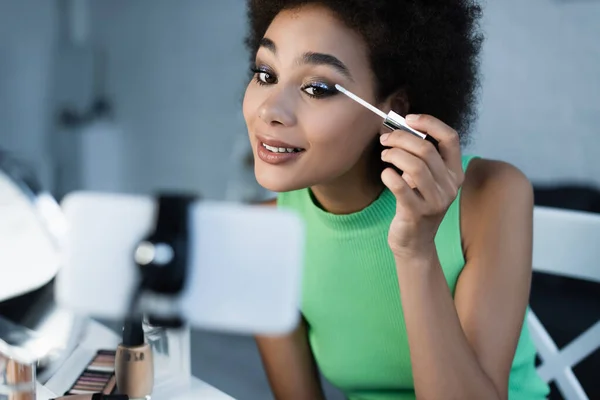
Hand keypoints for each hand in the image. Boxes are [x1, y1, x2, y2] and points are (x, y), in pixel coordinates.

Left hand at [380, 114, 463, 259]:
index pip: (450, 138)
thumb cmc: (416, 204)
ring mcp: (435, 201)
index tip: (409, 119)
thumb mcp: (425, 180)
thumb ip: (420, 156)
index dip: (430, 123)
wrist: (414, 242)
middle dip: (401, 138)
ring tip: (384, 155)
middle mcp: (450, 186)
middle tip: (385, 139)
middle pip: (427, 150)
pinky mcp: (417, 213)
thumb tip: (399, 127)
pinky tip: (385, 173)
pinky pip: (400, 187)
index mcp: (455, 173)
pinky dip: (389, 175)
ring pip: (414, 166)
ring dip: (394, 154)